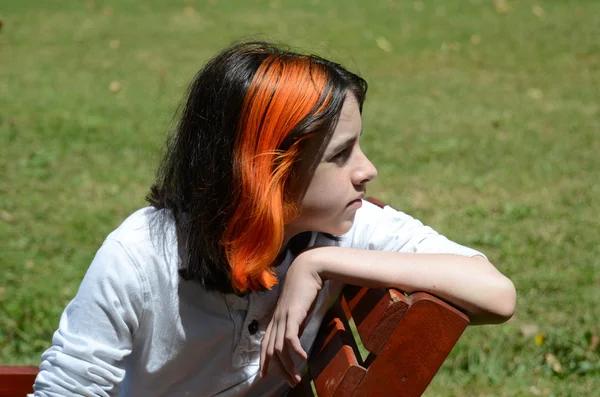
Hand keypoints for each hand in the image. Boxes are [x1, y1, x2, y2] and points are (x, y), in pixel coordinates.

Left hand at [259, 250, 322, 386]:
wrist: (308, 269)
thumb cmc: (304, 288)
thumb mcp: (298, 310)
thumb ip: (295, 323)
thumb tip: (295, 338)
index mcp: (276, 319)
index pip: (265, 344)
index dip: (264, 360)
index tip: (264, 375)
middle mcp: (276, 320)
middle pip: (271, 350)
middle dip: (278, 369)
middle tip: (290, 382)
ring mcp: (283, 317)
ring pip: (280, 348)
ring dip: (288, 365)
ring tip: (297, 377)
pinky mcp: (293, 313)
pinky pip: (290, 337)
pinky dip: (296, 349)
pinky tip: (303, 357)